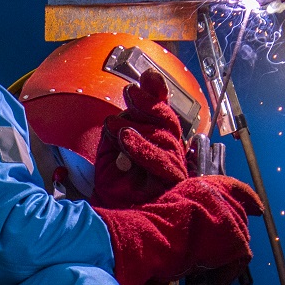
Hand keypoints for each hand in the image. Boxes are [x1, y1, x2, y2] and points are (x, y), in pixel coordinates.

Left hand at [91, 69, 187, 208]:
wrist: (110, 208)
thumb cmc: (114, 177)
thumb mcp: (114, 140)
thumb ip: (124, 118)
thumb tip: (136, 89)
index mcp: (158, 136)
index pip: (162, 111)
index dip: (157, 93)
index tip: (148, 76)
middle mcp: (170, 149)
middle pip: (167, 120)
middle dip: (149, 103)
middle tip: (131, 92)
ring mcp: (173, 165)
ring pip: (165, 137)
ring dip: (139, 126)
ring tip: (116, 126)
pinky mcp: (171, 182)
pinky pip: (162, 161)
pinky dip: (143, 147)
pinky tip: (126, 138)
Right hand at [94, 175, 263, 284]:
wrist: (154, 237)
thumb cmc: (154, 225)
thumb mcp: (175, 207)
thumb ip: (193, 208)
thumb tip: (202, 221)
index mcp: (204, 185)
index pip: (235, 187)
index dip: (248, 197)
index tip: (258, 206)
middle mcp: (220, 197)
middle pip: (240, 215)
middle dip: (236, 232)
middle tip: (228, 248)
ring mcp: (229, 217)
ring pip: (242, 237)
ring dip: (231, 253)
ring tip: (215, 266)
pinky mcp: (235, 240)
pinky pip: (240, 258)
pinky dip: (229, 272)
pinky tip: (217, 280)